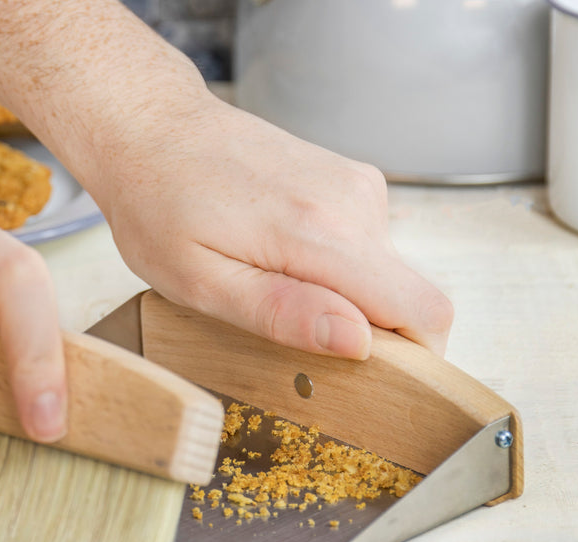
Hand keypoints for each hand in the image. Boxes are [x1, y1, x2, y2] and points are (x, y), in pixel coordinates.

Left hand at [97, 96, 453, 358]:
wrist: (153, 127)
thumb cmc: (160, 207)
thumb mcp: (201, 282)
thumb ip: (284, 313)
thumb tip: (359, 341)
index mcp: (323, 233)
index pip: (424, 313)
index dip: (409, 361)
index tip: (360, 379)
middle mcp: (356, 201)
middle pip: (412, 297)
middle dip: (369, 333)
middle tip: (292, 334)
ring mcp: (357, 184)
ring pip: (387, 274)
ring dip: (344, 298)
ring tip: (271, 282)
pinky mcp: (350, 178)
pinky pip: (368, 246)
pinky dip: (336, 267)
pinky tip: (278, 254)